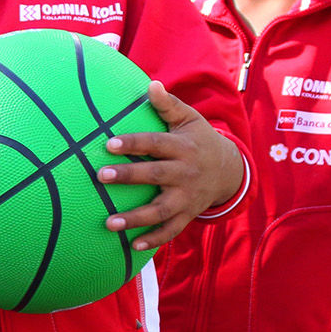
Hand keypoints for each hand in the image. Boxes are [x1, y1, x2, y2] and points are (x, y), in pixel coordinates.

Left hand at [97, 80, 244, 249]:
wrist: (229, 170)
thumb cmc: (198, 140)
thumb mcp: (190, 119)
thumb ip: (169, 105)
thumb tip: (151, 85)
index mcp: (183, 147)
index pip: (155, 144)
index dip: (133, 143)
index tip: (108, 144)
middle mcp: (185, 173)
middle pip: (155, 176)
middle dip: (129, 177)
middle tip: (101, 177)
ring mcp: (186, 197)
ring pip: (160, 210)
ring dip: (135, 219)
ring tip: (109, 223)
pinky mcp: (187, 214)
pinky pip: (171, 231)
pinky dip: (154, 240)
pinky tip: (133, 246)